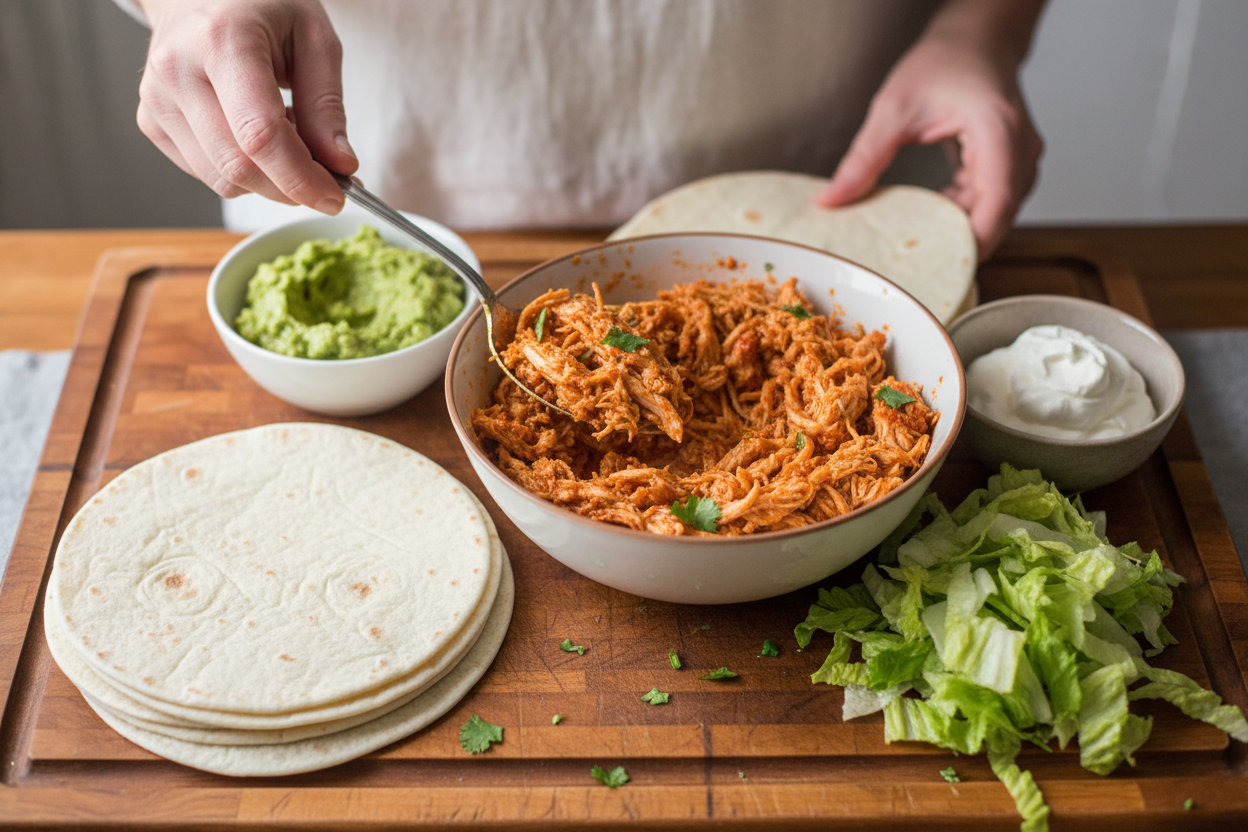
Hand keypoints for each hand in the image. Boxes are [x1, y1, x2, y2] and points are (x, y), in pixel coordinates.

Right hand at [134, 0, 356, 212]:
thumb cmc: (261, 7)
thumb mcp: (314, 39)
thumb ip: (327, 105)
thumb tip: (340, 167)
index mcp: (222, 41)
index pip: (260, 135)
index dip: (301, 178)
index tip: (335, 197)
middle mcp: (178, 71)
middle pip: (239, 166)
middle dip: (290, 187)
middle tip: (326, 176)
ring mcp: (157, 99)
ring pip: (222, 179)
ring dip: (268, 179)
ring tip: (286, 135)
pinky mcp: (151, 121)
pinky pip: (207, 173)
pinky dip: (242, 170)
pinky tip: (253, 134)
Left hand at [818, 16, 1043, 259]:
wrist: (975, 39)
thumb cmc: (944, 61)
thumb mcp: (894, 108)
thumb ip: (865, 158)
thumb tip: (831, 199)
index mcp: (999, 131)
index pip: (997, 202)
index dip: (974, 242)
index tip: (942, 269)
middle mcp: (1020, 149)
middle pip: (999, 216)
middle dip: (961, 245)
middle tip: (917, 270)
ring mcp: (1020, 159)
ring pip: (996, 213)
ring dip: (959, 231)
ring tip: (918, 248)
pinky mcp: (1009, 166)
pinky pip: (990, 202)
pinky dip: (961, 214)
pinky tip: (929, 219)